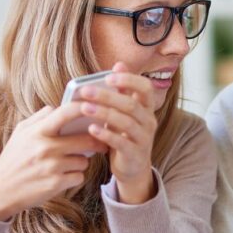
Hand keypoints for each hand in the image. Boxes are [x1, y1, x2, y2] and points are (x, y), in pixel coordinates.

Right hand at [0, 103, 106, 220]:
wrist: (0, 190)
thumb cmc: (13, 159)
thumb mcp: (20, 133)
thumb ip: (39, 118)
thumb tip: (57, 108)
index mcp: (38, 132)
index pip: (65, 113)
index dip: (83, 108)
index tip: (96, 109)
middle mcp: (46, 148)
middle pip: (86, 140)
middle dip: (96, 142)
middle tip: (100, 144)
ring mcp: (52, 166)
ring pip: (84, 161)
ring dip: (80, 162)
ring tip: (67, 164)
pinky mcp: (56, 184)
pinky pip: (79, 176)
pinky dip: (74, 177)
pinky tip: (62, 177)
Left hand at [79, 62, 158, 203]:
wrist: (133, 168)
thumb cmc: (125, 135)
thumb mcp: (124, 112)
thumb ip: (123, 90)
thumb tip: (118, 64)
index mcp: (147, 108)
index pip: (145, 88)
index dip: (129, 80)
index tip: (109, 76)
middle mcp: (149, 121)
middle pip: (131, 105)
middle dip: (107, 96)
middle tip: (85, 90)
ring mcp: (143, 139)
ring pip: (126, 123)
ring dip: (104, 113)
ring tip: (84, 108)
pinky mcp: (135, 154)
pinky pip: (121, 143)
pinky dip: (106, 135)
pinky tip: (91, 129)